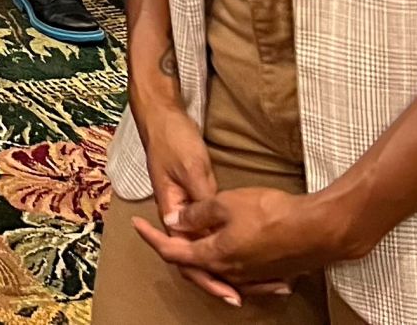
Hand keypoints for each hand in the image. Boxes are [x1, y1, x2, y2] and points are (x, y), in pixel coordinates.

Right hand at [130, 97, 250, 305]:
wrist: (162, 117)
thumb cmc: (174, 140)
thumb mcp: (192, 169)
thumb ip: (200, 202)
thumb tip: (208, 232)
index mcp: (170, 209)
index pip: (184, 252)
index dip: (206, 275)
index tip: (229, 294)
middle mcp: (177, 214)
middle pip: (195, 258)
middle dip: (219, 281)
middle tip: (243, 299)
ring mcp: (187, 208)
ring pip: (205, 248)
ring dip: (227, 268)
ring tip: (255, 282)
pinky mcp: (197, 200)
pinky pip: (212, 232)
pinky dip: (229, 248)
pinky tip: (250, 252)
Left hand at [133, 184, 352, 290]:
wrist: (318, 230)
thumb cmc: (271, 213)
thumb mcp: (225, 203)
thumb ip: (197, 214)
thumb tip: (174, 222)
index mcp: (214, 256)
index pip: (173, 251)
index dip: (151, 238)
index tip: (136, 224)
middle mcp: (230, 272)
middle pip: (194, 264)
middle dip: (176, 247)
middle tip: (162, 229)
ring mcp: (251, 275)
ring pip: (217, 268)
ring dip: (201, 255)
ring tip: (191, 236)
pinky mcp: (269, 272)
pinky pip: (239, 270)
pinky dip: (226, 259)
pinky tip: (230, 248)